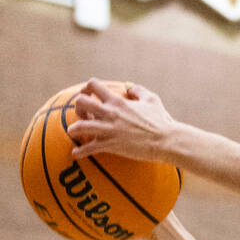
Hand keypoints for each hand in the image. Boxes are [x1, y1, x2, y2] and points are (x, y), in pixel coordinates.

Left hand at [66, 79, 182, 162]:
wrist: (166, 140)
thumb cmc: (161, 120)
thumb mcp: (152, 100)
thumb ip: (138, 91)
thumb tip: (129, 88)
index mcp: (118, 101)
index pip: (94, 85)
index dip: (87, 88)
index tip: (88, 95)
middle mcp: (110, 113)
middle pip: (81, 102)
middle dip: (78, 107)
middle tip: (84, 115)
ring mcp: (109, 129)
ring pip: (79, 126)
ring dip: (73, 129)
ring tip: (74, 132)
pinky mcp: (111, 145)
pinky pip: (88, 148)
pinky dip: (79, 152)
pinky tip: (76, 154)